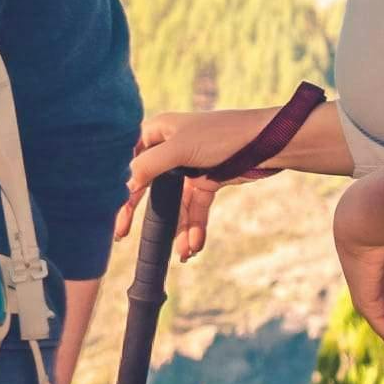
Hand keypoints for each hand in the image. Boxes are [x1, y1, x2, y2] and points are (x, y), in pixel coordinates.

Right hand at [112, 108, 280, 260]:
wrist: (268, 142)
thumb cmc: (222, 135)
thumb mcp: (180, 148)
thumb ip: (149, 166)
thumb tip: (124, 185)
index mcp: (159, 132)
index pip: (131, 162)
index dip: (121, 188)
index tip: (115, 214)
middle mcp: (171, 148)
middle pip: (150, 186)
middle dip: (143, 214)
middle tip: (123, 236)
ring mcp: (190, 166)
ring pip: (175, 203)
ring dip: (178, 229)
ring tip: (183, 252)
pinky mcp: (208, 180)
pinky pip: (195, 208)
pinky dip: (195, 227)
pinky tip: (195, 246)